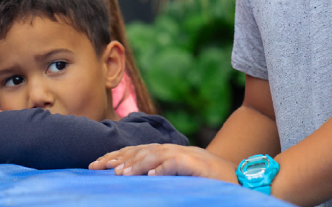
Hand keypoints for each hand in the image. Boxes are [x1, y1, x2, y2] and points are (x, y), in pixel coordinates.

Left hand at [89, 144, 238, 183]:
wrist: (236, 176)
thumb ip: (158, 174)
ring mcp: (184, 155)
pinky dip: (164, 168)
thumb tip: (134, 180)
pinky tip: (151, 175)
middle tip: (98, 167)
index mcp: (164, 153)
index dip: (115, 156)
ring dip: (136, 164)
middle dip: (117, 159)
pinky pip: (177, 164)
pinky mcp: (196, 164)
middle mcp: (171, 150)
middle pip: (140, 151)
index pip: (135, 151)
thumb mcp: (176, 176)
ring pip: (155, 156)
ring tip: (120, 174)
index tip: (95, 165)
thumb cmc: (204, 179)